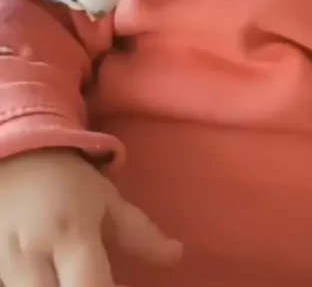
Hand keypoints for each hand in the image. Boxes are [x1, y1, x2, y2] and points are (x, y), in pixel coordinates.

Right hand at [0, 149, 180, 286]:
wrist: (16, 155)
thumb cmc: (68, 182)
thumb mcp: (107, 200)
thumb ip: (142, 233)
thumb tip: (177, 255)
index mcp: (72, 237)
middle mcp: (34, 255)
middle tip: (95, 283)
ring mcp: (6, 264)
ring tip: (75, 276)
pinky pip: (12, 285)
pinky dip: (32, 284)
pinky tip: (52, 278)